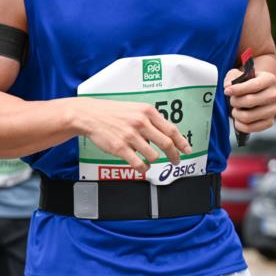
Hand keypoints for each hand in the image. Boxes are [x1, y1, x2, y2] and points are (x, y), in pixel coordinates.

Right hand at [72, 98, 190, 172]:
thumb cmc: (111, 112)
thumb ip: (150, 119)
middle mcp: (141, 123)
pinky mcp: (120, 147)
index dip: (182, 142)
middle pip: (166, 144)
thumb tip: (164, 134)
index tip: (187, 150)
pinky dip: (143, 168)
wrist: (89, 115)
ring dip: (154, 160)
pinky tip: (142, 167)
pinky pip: (138, 163)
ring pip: (153, 155)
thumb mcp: (134, 108)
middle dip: (174, 155)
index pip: (171, 130)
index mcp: (147, 112)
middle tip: (175, 161)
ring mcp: (131, 136)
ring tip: (149, 159)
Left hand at [224, 69, 275, 133]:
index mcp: (269, 80)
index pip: (254, 85)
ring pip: (248, 116)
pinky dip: (239, 125)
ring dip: (236, 114)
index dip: (238, 89)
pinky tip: (238, 120)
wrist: (253, 95)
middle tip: (232, 101)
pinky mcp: (269, 122)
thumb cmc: (244, 84)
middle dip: (235, 101)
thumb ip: (232, 77)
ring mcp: (273, 110)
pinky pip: (250, 128)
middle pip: (250, 101)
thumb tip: (228, 86)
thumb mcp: (237, 75)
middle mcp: (274, 95)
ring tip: (235, 110)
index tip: (226, 91)